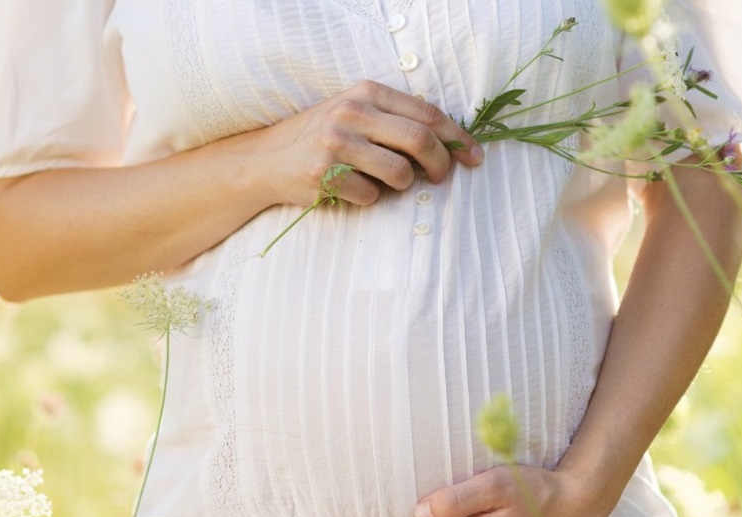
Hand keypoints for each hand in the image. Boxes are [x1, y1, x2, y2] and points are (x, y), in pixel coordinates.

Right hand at [258, 80, 483, 206]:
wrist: (267, 161)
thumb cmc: (321, 140)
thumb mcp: (355, 114)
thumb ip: (394, 118)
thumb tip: (446, 136)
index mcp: (366, 92)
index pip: (427, 114)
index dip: (457, 138)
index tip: (474, 158)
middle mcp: (351, 112)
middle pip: (420, 140)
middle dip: (440, 164)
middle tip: (441, 179)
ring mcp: (336, 143)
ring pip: (399, 173)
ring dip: (401, 186)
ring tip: (383, 183)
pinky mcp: (324, 174)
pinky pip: (370, 196)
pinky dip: (369, 199)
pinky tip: (351, 191)